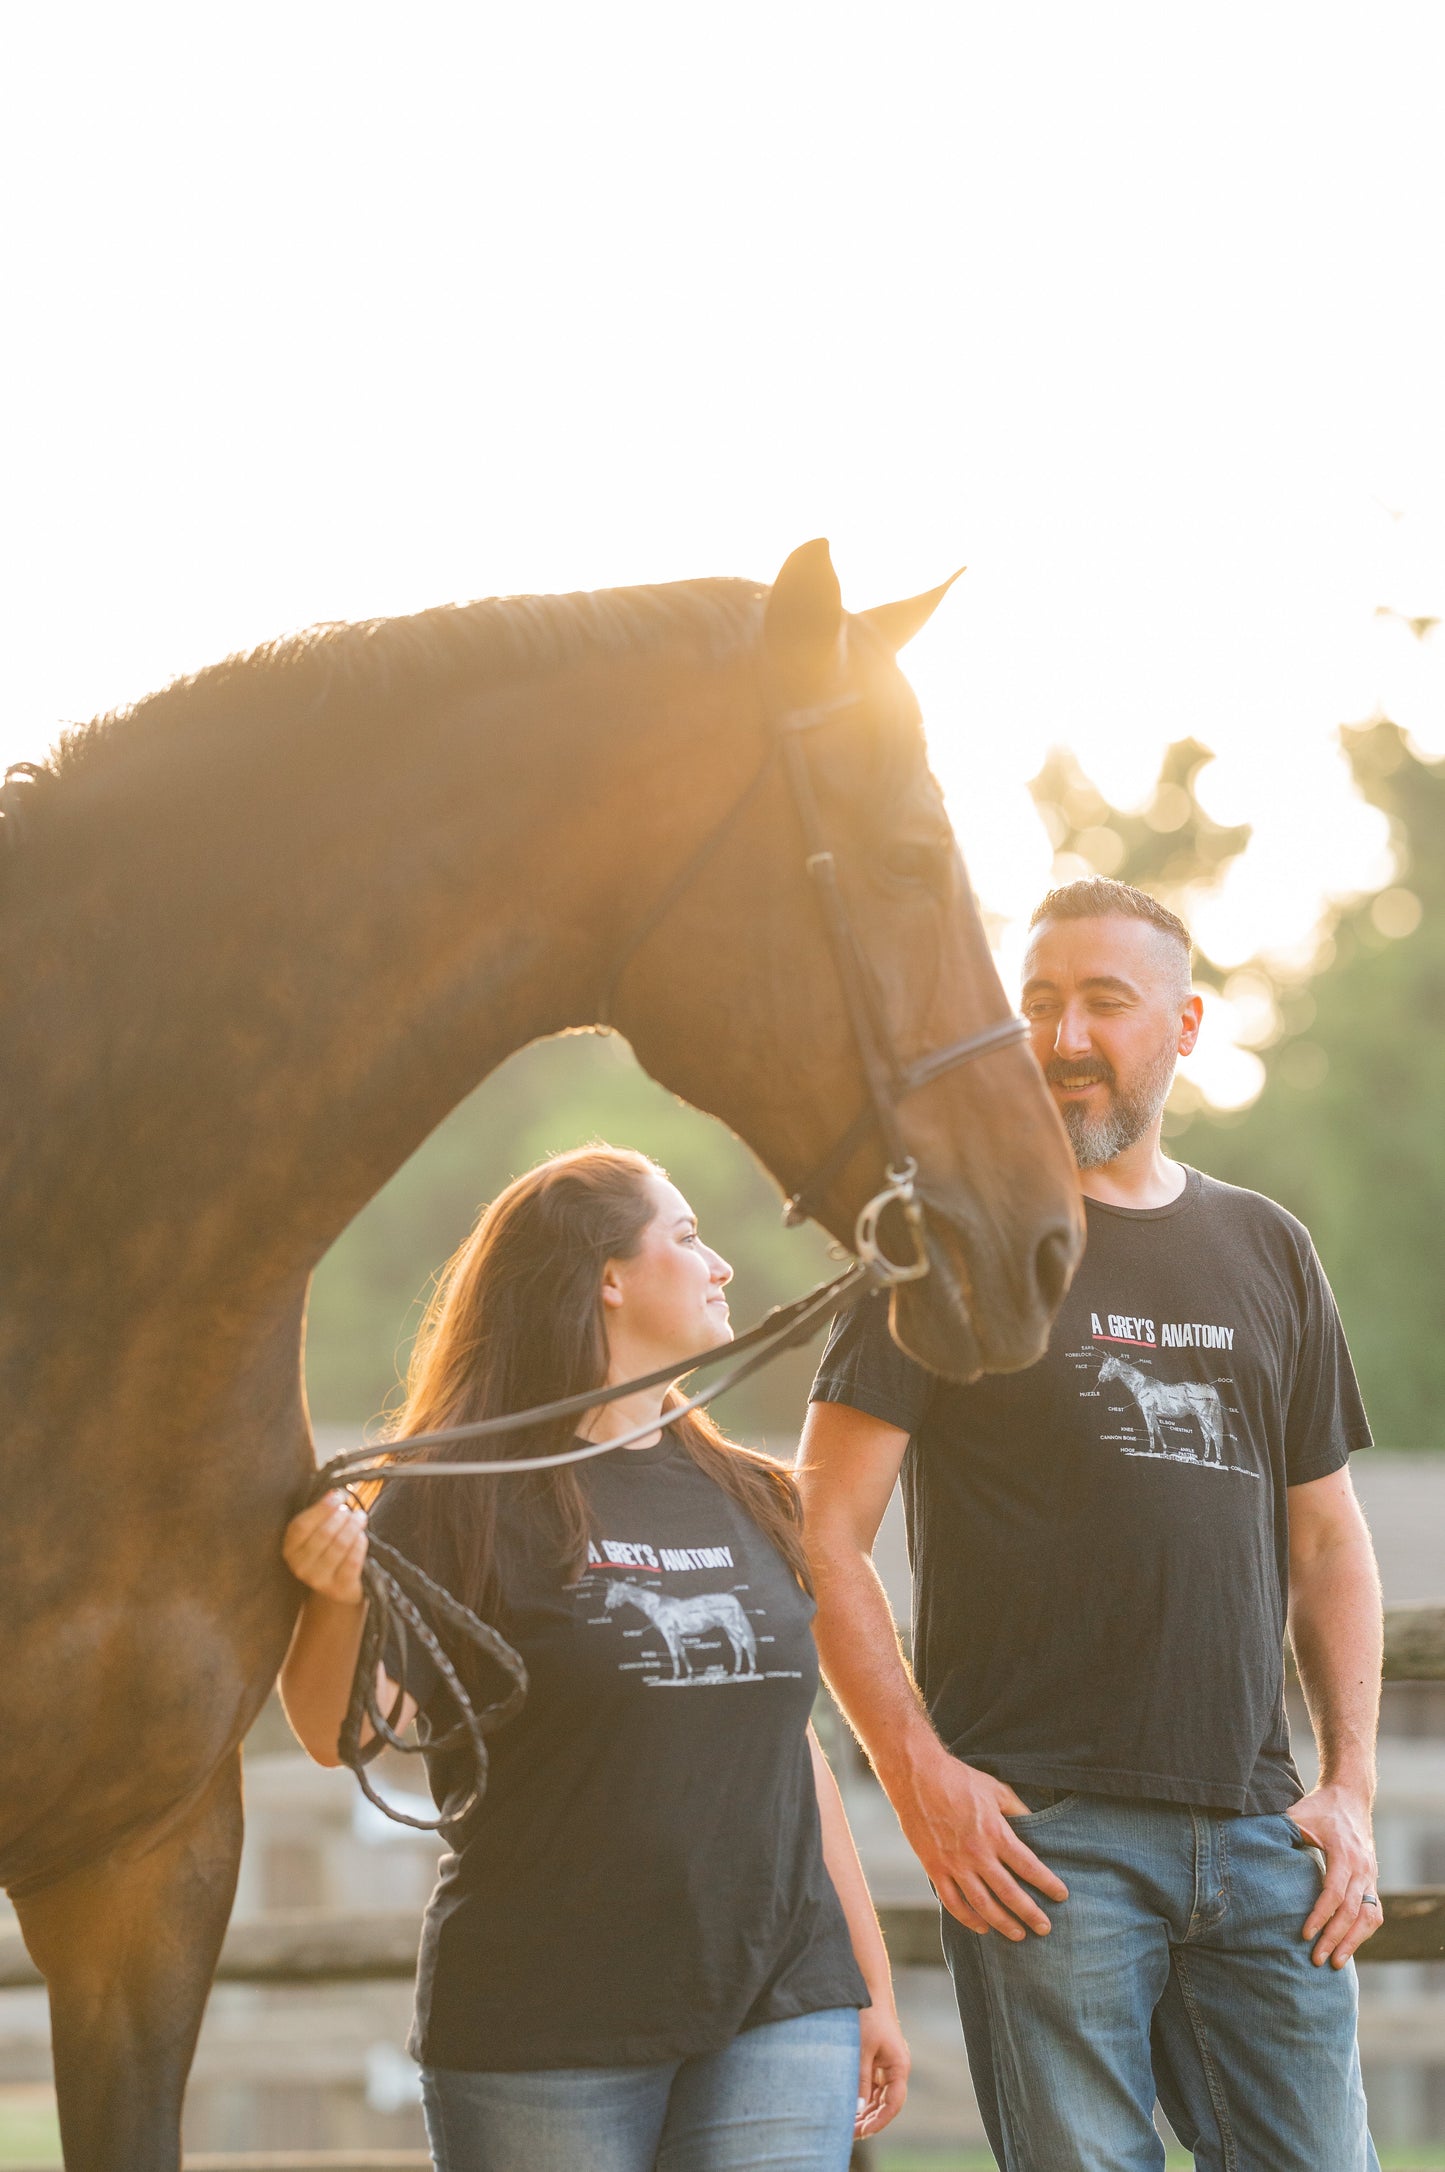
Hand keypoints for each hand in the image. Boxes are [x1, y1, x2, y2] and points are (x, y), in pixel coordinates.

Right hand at [283, 1491, 368, 1605]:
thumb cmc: (327, 1550)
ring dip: (353, 1527)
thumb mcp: (316, 1532)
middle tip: (352, 1511)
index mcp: (289, 1548)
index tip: (339, 1495)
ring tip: (360, 1518)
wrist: (336, 1587)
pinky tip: (362, 1536)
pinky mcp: (338, 1588)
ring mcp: (318, 1580)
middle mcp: (299, 1566)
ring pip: (340, 1545)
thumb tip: (335, 1492)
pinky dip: (360, 1544)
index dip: (322, 1508)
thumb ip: (321, 1513)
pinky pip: (353, 1561)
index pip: (302, 1525)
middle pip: (324, 1534)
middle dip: (342, 1517)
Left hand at [855, 1998, 908, 2137]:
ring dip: (864, 2110)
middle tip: (849, 2133)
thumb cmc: (868, 2016)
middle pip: (885, 2103)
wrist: (867, 1989)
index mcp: (899, 2066)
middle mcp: (895, 2068)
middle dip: (869, 2119)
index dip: (879, 2121)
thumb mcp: (862, 2049)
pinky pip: (871, 2085)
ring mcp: (886, 2065)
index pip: (893, 2104)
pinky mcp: (876, 2060)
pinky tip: (848, 2106)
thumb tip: (857, 2109)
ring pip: (877, 2096)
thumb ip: (861, 2080)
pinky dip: (861, 2096)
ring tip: (846, 2124)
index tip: (863, 2132)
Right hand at [895, 1751, 1067, 1938]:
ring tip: (1019, 1935)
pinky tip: (981, 1927)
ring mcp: (954, 1864)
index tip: (1061, 1895)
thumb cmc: (959, 1779)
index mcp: (996, 1833)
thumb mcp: (996, 1789)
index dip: (1048, 1884)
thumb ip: (1017, 1809)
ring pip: (983, 1904)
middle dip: (1030, 1913)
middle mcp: (977, 1853)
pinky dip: (968, 1919)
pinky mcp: (934, 1868)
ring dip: (1003, 1923)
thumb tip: (1035, 1822)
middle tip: (1045, 1928)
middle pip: (1010, 1893)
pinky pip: (953, 1902)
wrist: (917, 1776)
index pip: (1029, 1866)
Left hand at [1288, 1782, 1379, 1966]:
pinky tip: (1347, 1947)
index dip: (1320, 1915)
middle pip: (1351, 1910)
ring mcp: (1371, 1875)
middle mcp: (1362, 1866)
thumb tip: (1251, 1845)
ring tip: (1335, 1963)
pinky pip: (1373, 1912)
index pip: (1334, 1891)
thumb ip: (1281, 1830)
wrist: (1351, 1796)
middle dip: (1334, 1937)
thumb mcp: (1298, 1814)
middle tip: (1316, 1959)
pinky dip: (1363, 1932)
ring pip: (1369, 1916)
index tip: (1305, 1934)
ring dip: (1353, 1942)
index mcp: (1343, 1852)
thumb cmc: (1320, 1807)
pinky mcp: (1372, 1881)